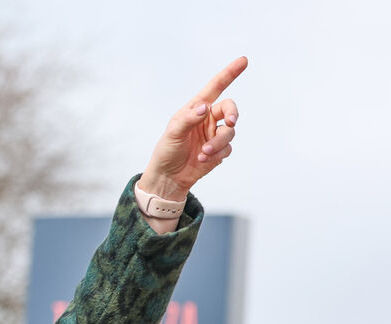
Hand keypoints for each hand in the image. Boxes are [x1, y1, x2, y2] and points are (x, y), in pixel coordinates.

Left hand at [139, 56, 247, 200]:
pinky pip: (228, 148)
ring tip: (204, 151)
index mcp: (195, 109)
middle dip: (233, 114)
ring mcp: (214, 135)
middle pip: (229, 109)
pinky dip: (217, 153)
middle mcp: (207, 119)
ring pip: (230, 132)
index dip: (229, 74)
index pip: (215, 88)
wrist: (169, 177)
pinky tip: (203, 158)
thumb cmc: (167, 151)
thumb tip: (204, 107)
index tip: (243, 61)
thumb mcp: (173, 133)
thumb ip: (188, 119)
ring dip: (219, 142)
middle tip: (230, 122)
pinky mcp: (219, 151)